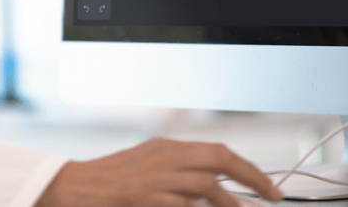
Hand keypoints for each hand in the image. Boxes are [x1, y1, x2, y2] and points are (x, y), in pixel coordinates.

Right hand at [34, 138, 283, 206]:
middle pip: (219, 159)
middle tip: (273, 196)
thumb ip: (179, 171)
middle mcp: (164, 156)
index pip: (218, 151)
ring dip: (228, 202)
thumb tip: (215, 183)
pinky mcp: (143, 196)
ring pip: (206, 183)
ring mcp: (154, 176)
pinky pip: (181, 205)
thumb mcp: (148, 165)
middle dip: (252, 177)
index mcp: (166, 146)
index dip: (248, 169)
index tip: (269, 188)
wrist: (73, 186)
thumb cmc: (111, 181)